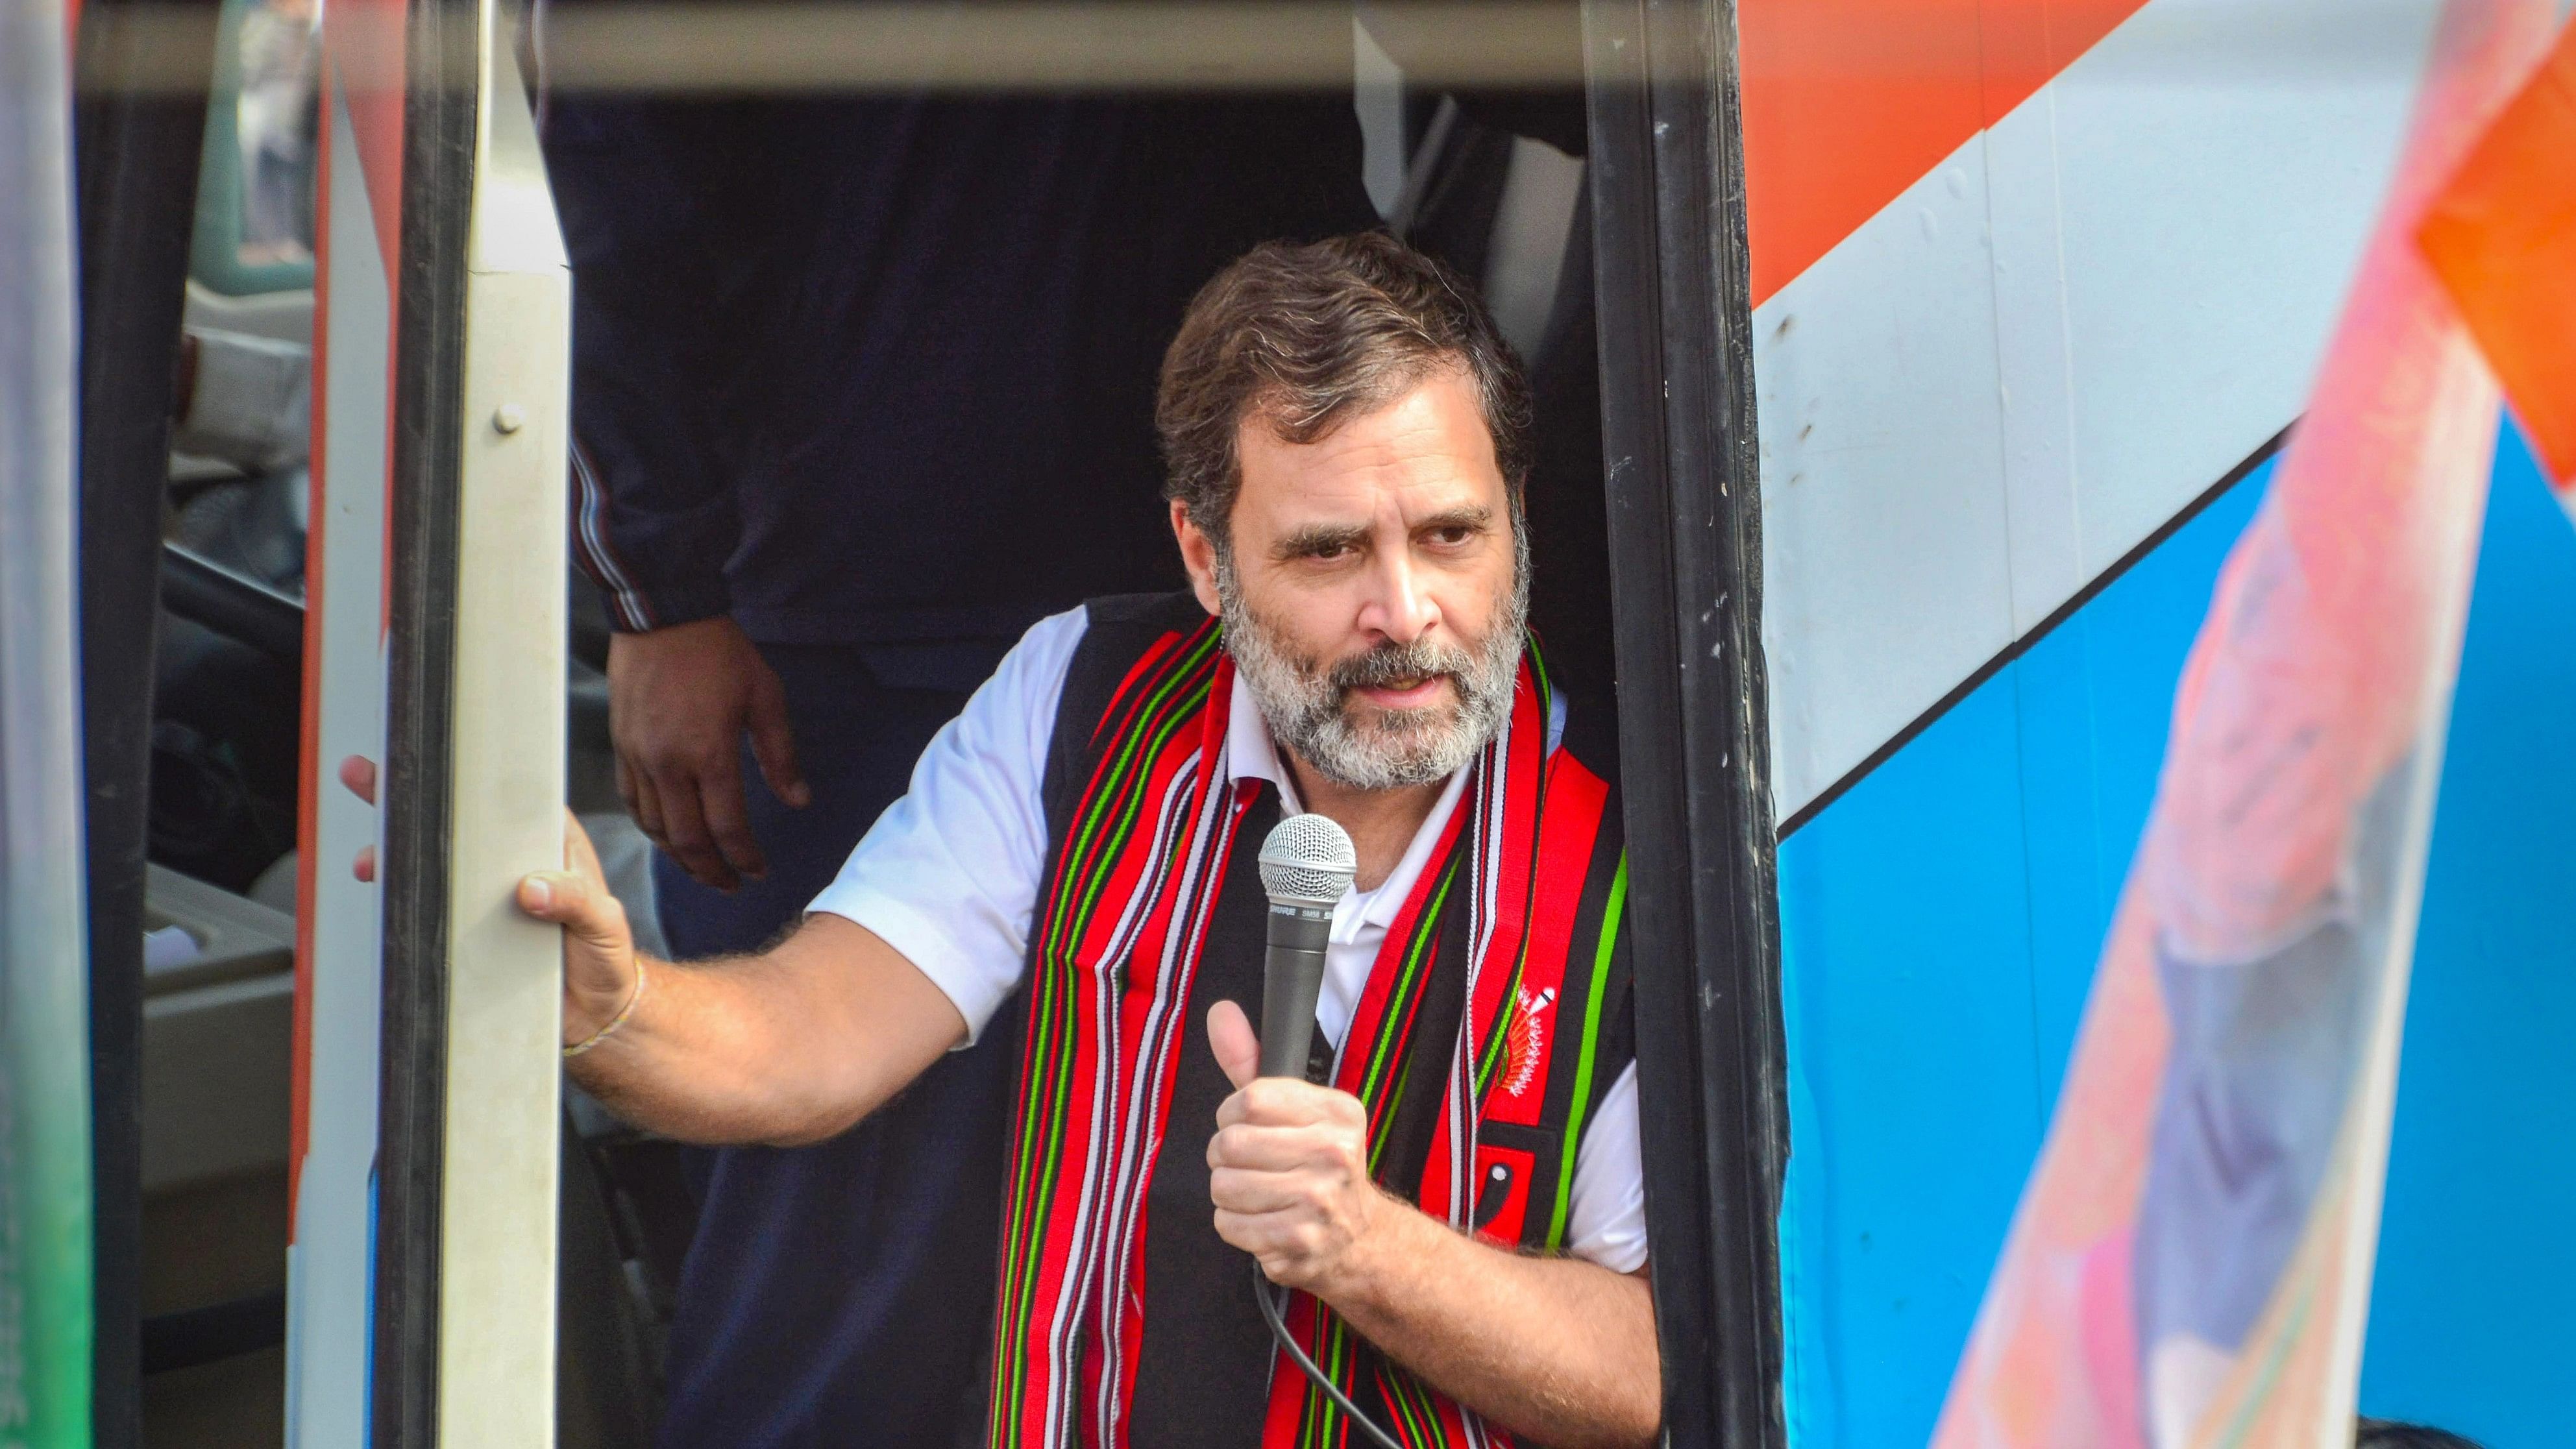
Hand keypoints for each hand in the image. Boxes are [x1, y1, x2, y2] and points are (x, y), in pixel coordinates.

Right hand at [338, 755, 643, 1047]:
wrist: (594, 1015)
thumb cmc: (607, 958)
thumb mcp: (603, 922)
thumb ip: (575, 901)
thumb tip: (531, 889)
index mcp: (549, 845)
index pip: (504, 799)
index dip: (467, 776)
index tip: (432, 758)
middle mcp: (511, 866)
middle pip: (455, 823)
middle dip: (407, 799)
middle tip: (366, 777)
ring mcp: (484, 900)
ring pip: (434, 866)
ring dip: (395, 856)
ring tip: (370, 861)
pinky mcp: (468, 936)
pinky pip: (431, 913)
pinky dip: (403, 906)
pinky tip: (381, 901)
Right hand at [607, 616, 807, 890]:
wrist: (663, 615)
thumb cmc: (721, 653)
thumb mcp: (765, 698)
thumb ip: (781, 755)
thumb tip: (799, 801)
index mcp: (710, 754)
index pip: (727, 827)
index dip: (744, 858)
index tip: (758, 873)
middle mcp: (670, 764)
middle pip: (687, 839)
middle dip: (711, 870)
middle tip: (730, 886)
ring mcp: (640, 757)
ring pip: (655, 827)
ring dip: (679, 855)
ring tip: (703, 868)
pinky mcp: (621, 745)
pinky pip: (632, 801)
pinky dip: (651, 826)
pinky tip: (667, 834)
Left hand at [1204, 999, 1387, 1296]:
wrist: (1359, 1237)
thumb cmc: (1317, 1163)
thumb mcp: (1294, 1107)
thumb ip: (1250, 1060)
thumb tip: (1219, 1012)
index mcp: (1336, 1113)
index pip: (1248, 1099)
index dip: (1231, 1115)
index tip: (1245, 1126)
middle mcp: (1334, 1154)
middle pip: (1230, 1145)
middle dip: (1225, 1156)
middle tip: (1247, 1164)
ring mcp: (1319, 1201)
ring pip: (1223, 1186)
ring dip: (1228, 1193)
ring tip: (1257, 1193)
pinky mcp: (1299, 1242)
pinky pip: (1228, 1224)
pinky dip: (1234, 1224)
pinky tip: (1262, 1220)